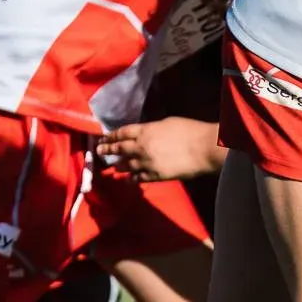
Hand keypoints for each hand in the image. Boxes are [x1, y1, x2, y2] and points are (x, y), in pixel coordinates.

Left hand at [96, 117, 223, 182]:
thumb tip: (146, 134)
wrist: (203, 149)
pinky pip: (139, 178)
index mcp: (145, 131)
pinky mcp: (155, 176)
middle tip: (99, 151)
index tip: (103, 138)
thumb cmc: (190, 130)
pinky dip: (132, 179)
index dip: (111, 136)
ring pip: (126, 165)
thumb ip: (153, 129)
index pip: (122, 133)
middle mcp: (141, 147)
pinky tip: (129, 179)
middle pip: (119, 149)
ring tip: (114, 168)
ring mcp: (146, 163)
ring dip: (119, 166)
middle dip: (107, 150)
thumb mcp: (168, 123)